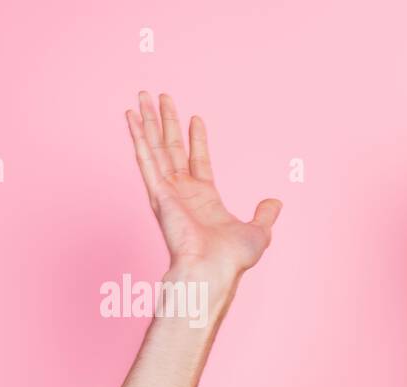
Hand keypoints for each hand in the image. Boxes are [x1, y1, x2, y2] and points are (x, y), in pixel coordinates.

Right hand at [126, 91, 281, 275]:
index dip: (198, 139)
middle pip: (172, 147)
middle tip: (160, 96)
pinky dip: (137, 137)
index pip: (198, 160)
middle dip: (166, 121)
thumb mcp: (259, 232)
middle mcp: (182, 192)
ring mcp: (168, 191)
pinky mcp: (158, 193)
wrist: (213, 271)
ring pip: (155, 147)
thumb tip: (276, 202)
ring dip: (147, 121)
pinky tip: (130, 118)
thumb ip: (264, 214)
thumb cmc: (231, 260)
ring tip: (141, 95)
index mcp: (204, 198)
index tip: (196, 118)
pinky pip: (146, 159)